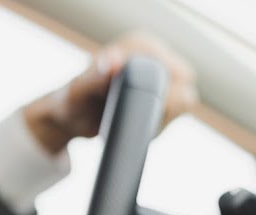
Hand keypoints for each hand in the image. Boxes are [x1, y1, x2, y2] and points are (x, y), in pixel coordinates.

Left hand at [23, 31, 197, 153]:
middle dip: (168, 110)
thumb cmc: (71, 102)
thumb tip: (113, 61)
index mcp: (139, 46)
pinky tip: (142, 126)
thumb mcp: (80, 92)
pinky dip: (163, 122)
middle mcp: (152, 56)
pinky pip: (175, 110)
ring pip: (184, 100)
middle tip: (138, 121)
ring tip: (137, 124)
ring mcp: (157, 75)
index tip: (147, 113)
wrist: (70, 118)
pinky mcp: (157, 93)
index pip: (178, 70)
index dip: (169, 96)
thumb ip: (95, 76)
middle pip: (185, 86)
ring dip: (166, 118)